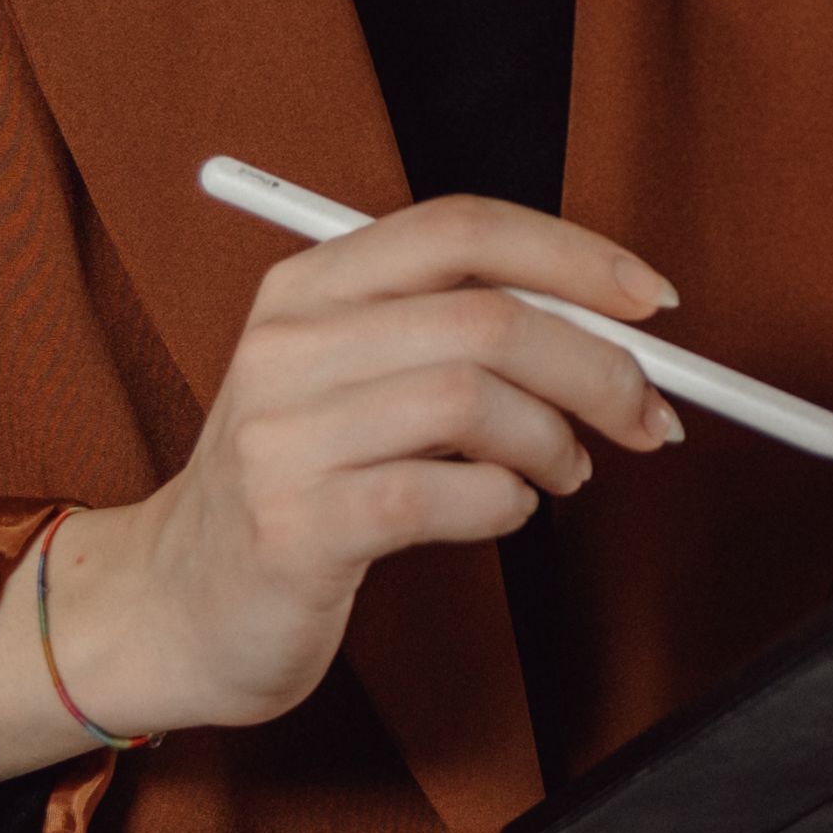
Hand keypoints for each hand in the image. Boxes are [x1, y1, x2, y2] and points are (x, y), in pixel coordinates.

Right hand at [0, 195, 684, 781]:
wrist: (179, 604)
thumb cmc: (301, 486)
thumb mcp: (356, 380)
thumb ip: (459, 334)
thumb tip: (616, 323)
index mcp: (309, 288)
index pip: (462, 228)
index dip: (576, 255)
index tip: (654, 301)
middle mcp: (286, 347)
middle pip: (488, 317)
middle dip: (599, 365)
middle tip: (645, 415)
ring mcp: (284, 438)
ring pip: (474, 400)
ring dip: (555, 441)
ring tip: (564, 472)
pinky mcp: (298, 529)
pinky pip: (448, 496)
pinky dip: (506, 503)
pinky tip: (503, 511)